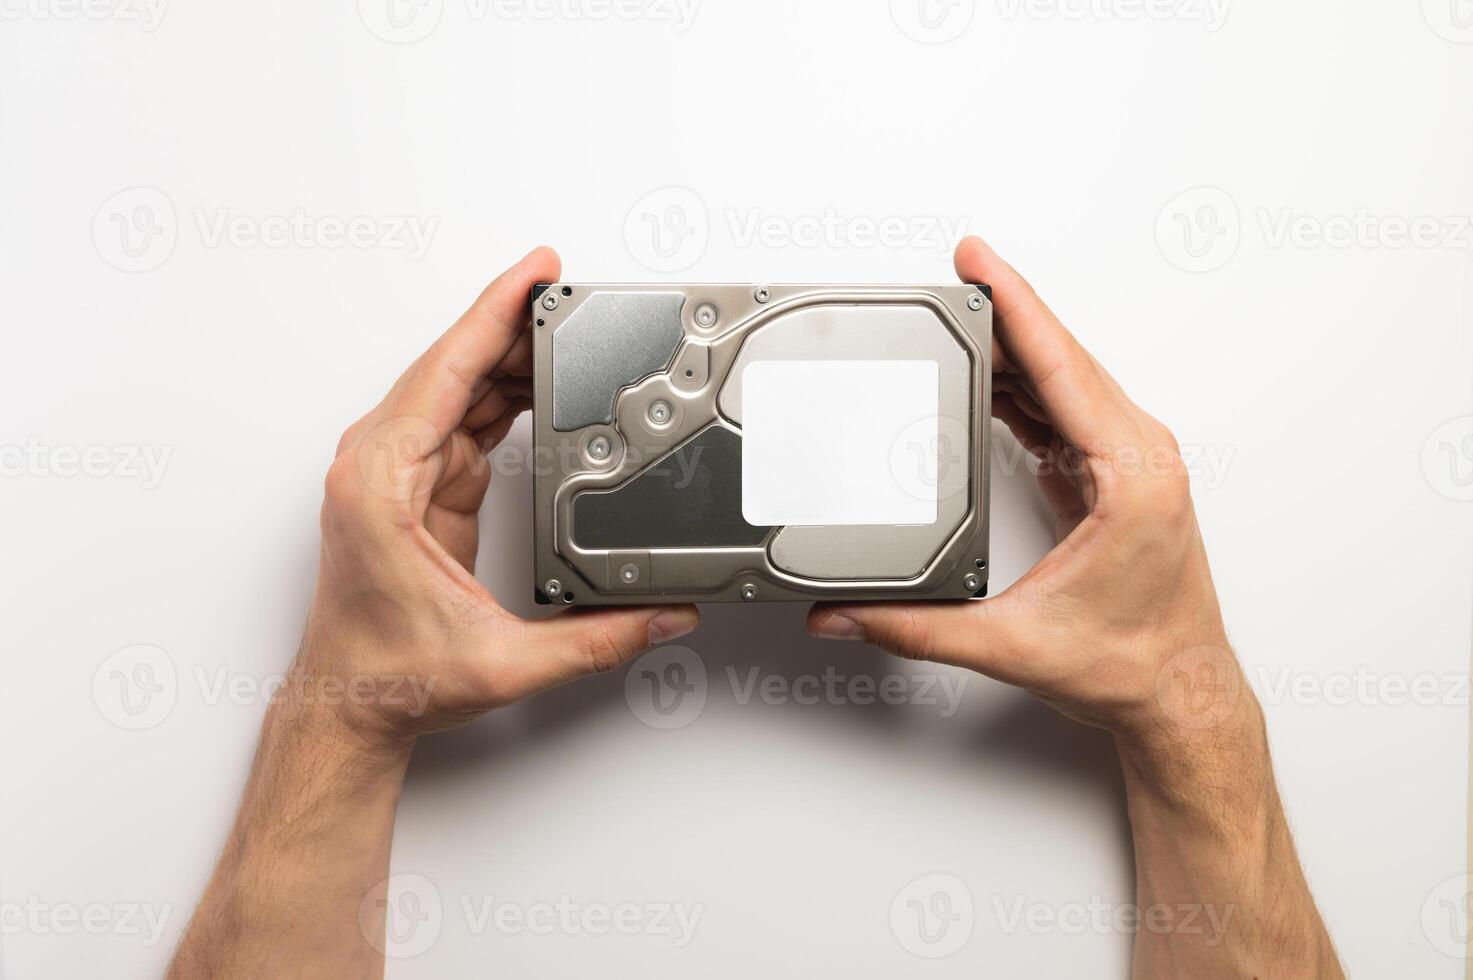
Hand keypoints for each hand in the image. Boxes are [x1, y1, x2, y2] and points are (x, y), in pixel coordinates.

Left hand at [296, 246, 698, 748]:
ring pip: (462, 387)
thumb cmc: (387, 678)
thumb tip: (664, 615)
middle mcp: (381, 465)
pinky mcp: (421, 486)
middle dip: (517, 325)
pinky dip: (507, 396)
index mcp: (382, 485)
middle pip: (456, 367)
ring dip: (514, 359)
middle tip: (577, 296)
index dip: (494, 314)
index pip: (445, 372)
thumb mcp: (504, 661)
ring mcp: (399, 472)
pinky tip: (544, 384)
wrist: (348, 706)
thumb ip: (596, 640)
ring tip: (574, 332)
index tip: (534, 274)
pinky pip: (467, 419)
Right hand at [807, 238, 1342, 976]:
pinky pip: (1068, 410)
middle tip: (956, 271)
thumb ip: (916, 629)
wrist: (1179, 695)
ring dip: (1016, 346)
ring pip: (1068, 380)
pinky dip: (1028, 386)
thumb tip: (846, 613)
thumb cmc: (1132, 666)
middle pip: (1064, 359)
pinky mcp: (1116, 477)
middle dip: (1007, 310)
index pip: (1062, 369)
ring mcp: (1132, 464)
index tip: (981, 262)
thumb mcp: (1012, 644)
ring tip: (961, 316)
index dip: (1016, 307)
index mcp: (1130, 479)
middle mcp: (1140, 458)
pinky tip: (991, 379)